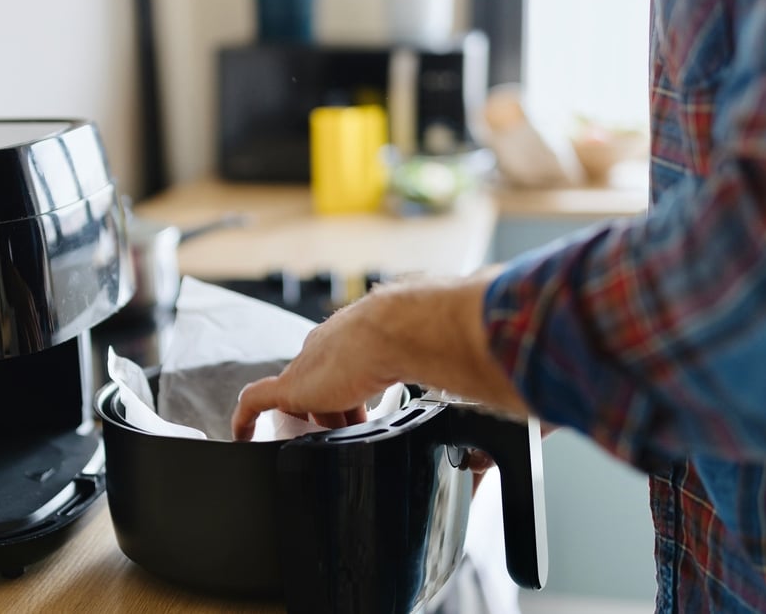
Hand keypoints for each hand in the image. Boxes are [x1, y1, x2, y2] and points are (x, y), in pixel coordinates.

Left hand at [232, 270, 531, 440]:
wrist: (414, 324)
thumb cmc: (443, 337)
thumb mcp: (463, 371)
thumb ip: (484, 394)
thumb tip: (524, 432)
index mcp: (372, 335)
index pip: (358, 365)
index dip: (362, 392)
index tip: (372, 414)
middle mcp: (336, 345)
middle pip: (326, 383)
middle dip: (336, 408)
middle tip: (347, 433)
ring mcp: (312, 365)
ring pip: (297, 396)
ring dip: (304, 418)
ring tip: (308, 442)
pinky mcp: (294, 384)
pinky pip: (257, 402)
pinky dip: (247, 418)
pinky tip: (241, 435)